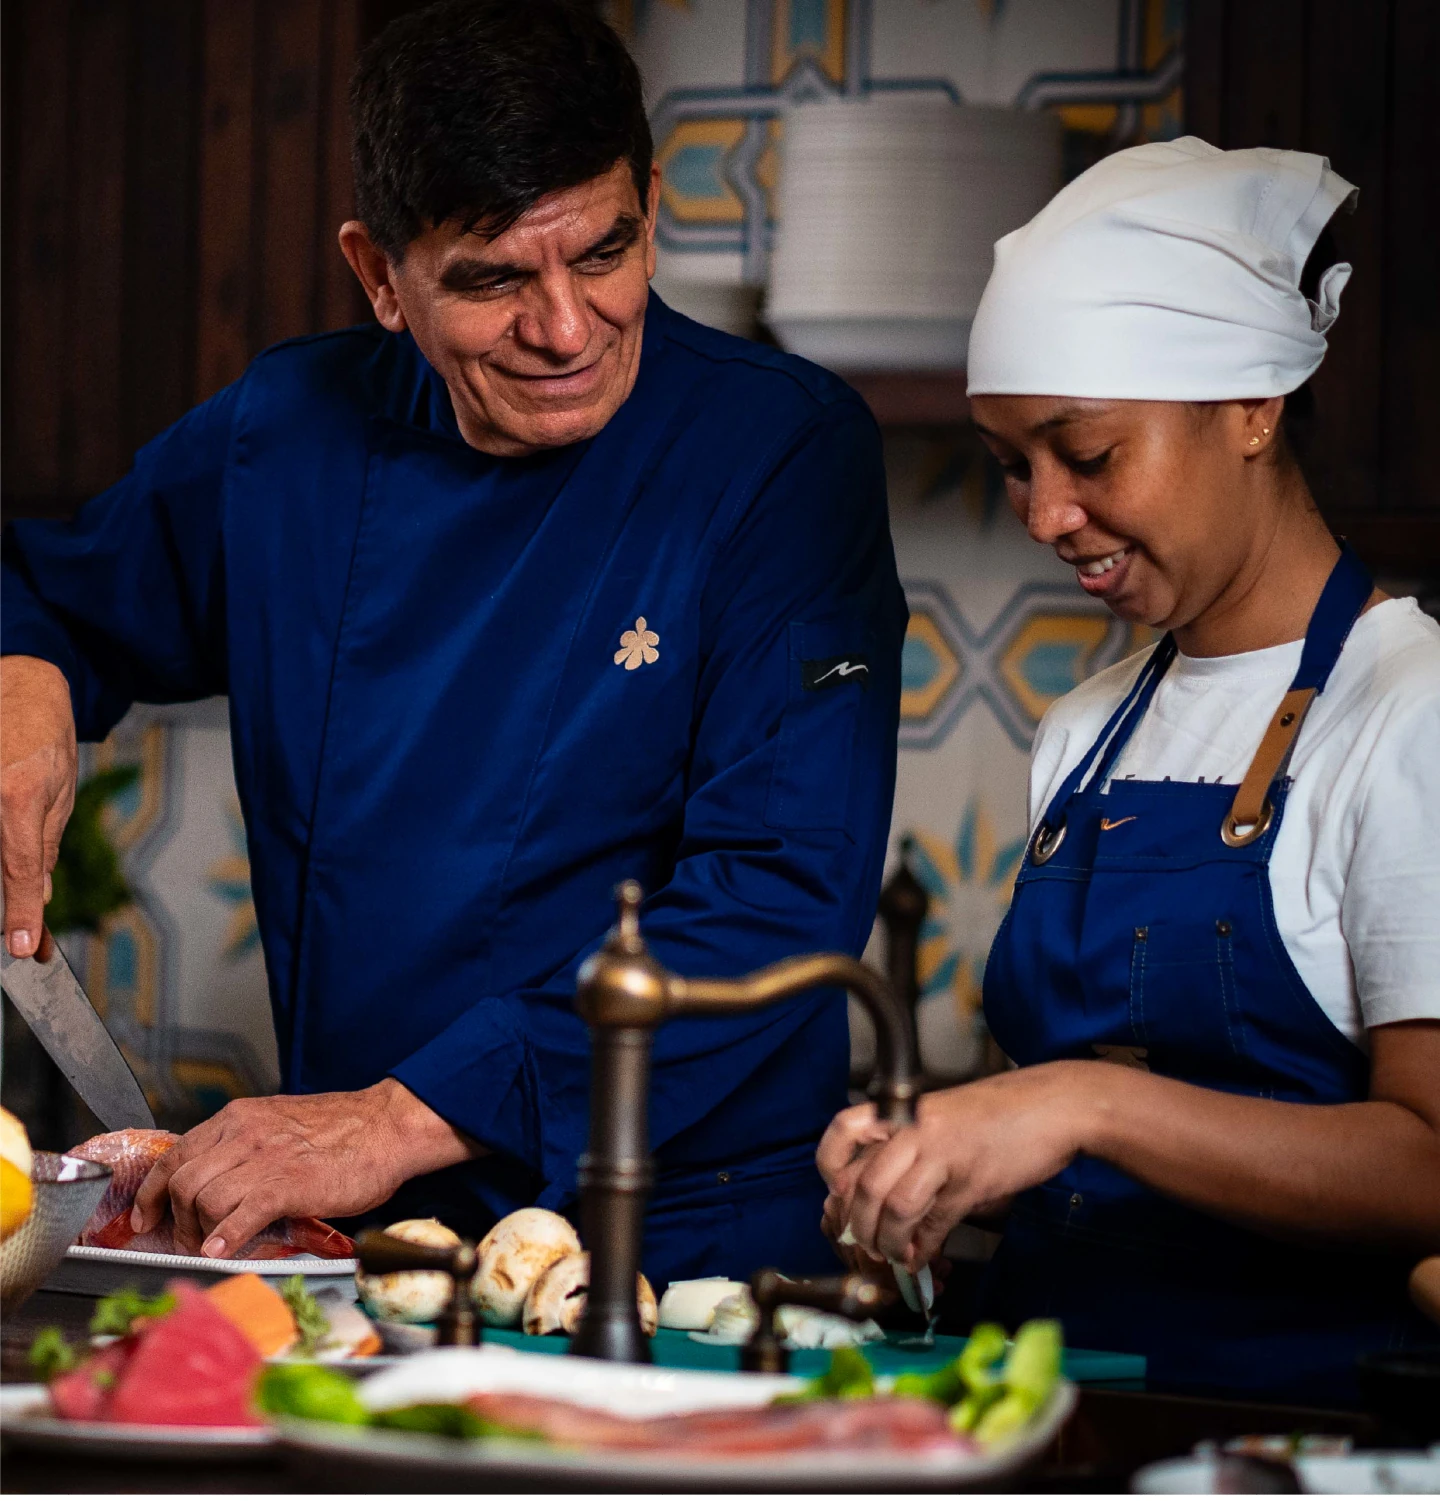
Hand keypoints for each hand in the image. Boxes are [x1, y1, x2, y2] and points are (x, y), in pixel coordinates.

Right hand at [1, 656, 76, 957]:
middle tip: (27, 937)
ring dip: (2, 884)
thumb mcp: (60, 791)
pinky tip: (11, 864)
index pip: (18, 867)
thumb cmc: (43, 735)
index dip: (21, 912)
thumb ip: (43, 847)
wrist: (15, 686)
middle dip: (9, 905)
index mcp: (18, 795)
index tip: (25, 947)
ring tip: (20, 912)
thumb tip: (40, 896)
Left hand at [131, 1079, 480, 1255]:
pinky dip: (223, 1239)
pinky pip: (237, 1217)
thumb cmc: (344, 1130)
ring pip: (203, 1200)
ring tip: (211, 1245)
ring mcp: (264, 1159)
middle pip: (183, 1181)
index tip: (146, 1216)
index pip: (177, 1154)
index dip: (154, 1191)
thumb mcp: (282, 1123)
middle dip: (176, 1219)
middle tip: (186, 1239)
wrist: (388, 1127)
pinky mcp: (286, 1185)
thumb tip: (220, 1182)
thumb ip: (247, 1146)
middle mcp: (244, 1134)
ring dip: (200, 1232)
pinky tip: (222, 1251)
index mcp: (241, 1118)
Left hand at [819, 1063, 1099, 1269]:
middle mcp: (914, 1129)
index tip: (837, 1197)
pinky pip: (935, 1222)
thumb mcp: (942, 1119)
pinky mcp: (971, 1180)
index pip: (843, 1132)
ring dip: (890, 1242)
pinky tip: (924, 1257)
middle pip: (864, 1184)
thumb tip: (878, 1198)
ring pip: (894, 1207)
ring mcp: (942, 1153)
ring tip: (895, 1255)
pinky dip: (924, 1247)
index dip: (831, 1170)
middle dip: (860, 1226)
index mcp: (903, 1111)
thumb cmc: (999, 1111)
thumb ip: (909, 1149)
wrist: (1054, 1105)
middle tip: (866, 1244)